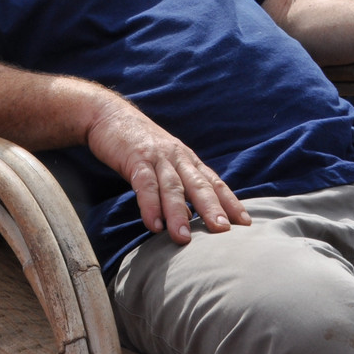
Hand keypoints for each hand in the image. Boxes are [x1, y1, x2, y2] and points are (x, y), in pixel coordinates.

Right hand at [85, 100, 249, 244]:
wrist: (108, 115)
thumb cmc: (138, 145)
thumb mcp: (163, 164)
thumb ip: (177, 188)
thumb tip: (188, 218)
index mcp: (187, 160)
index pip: (214, 183)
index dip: (230, 202)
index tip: (246, 224)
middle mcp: (177, 158)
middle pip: (199, 185)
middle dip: (212, 209)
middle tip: (223, 232)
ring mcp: (157, 157)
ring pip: (172, 187)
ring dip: (178, 213)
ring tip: (183, 238)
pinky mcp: (135, 158)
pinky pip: (144, 183)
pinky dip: (149, 204)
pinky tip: (153, 224)